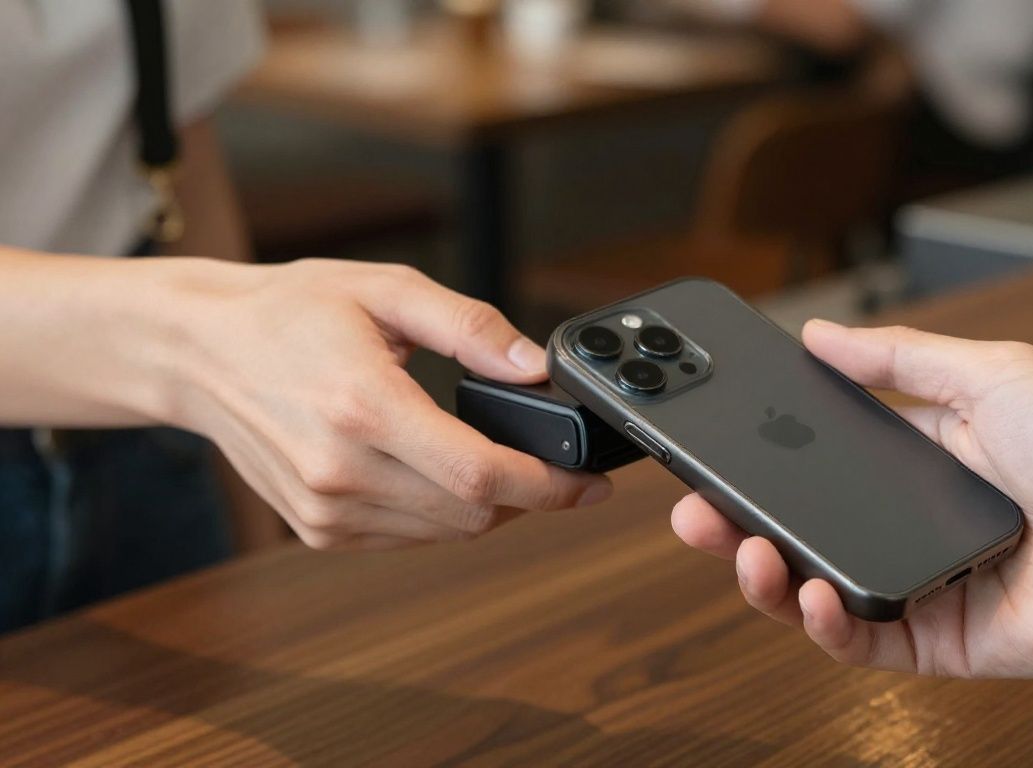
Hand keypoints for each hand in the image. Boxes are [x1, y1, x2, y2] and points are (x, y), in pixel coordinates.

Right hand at [165, 259, 610, 549]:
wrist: (198, 351)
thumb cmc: (290, 311)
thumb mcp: (386, 289)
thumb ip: (470, 327)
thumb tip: (535, 366)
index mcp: (364, 407)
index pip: (481, 474)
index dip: (551, 486)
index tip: (592, 484)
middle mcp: (341, 470)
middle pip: (473, 513)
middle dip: (529, 495)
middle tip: (553, 464)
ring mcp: (326, 509)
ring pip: (446, 533)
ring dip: (489, 507)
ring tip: (499, 461)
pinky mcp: (316, 529)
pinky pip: (409, 537)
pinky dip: (443, 514)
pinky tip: (442, 474)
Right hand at [672, 320, 1032, 677]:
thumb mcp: (989, 372)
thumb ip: (900, 357)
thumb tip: (823, 333)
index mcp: (912, 462)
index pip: (810, 469)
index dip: (757, 468)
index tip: (713, 458)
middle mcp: (905, 527)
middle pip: (798, 535)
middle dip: (735, 528)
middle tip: (696, 515)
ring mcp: (918, 586)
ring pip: (815, 592)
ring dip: (765, 579)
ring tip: (745, 554)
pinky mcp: (939, 640)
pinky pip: (861, 641)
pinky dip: (825, 624)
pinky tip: (811, 595)